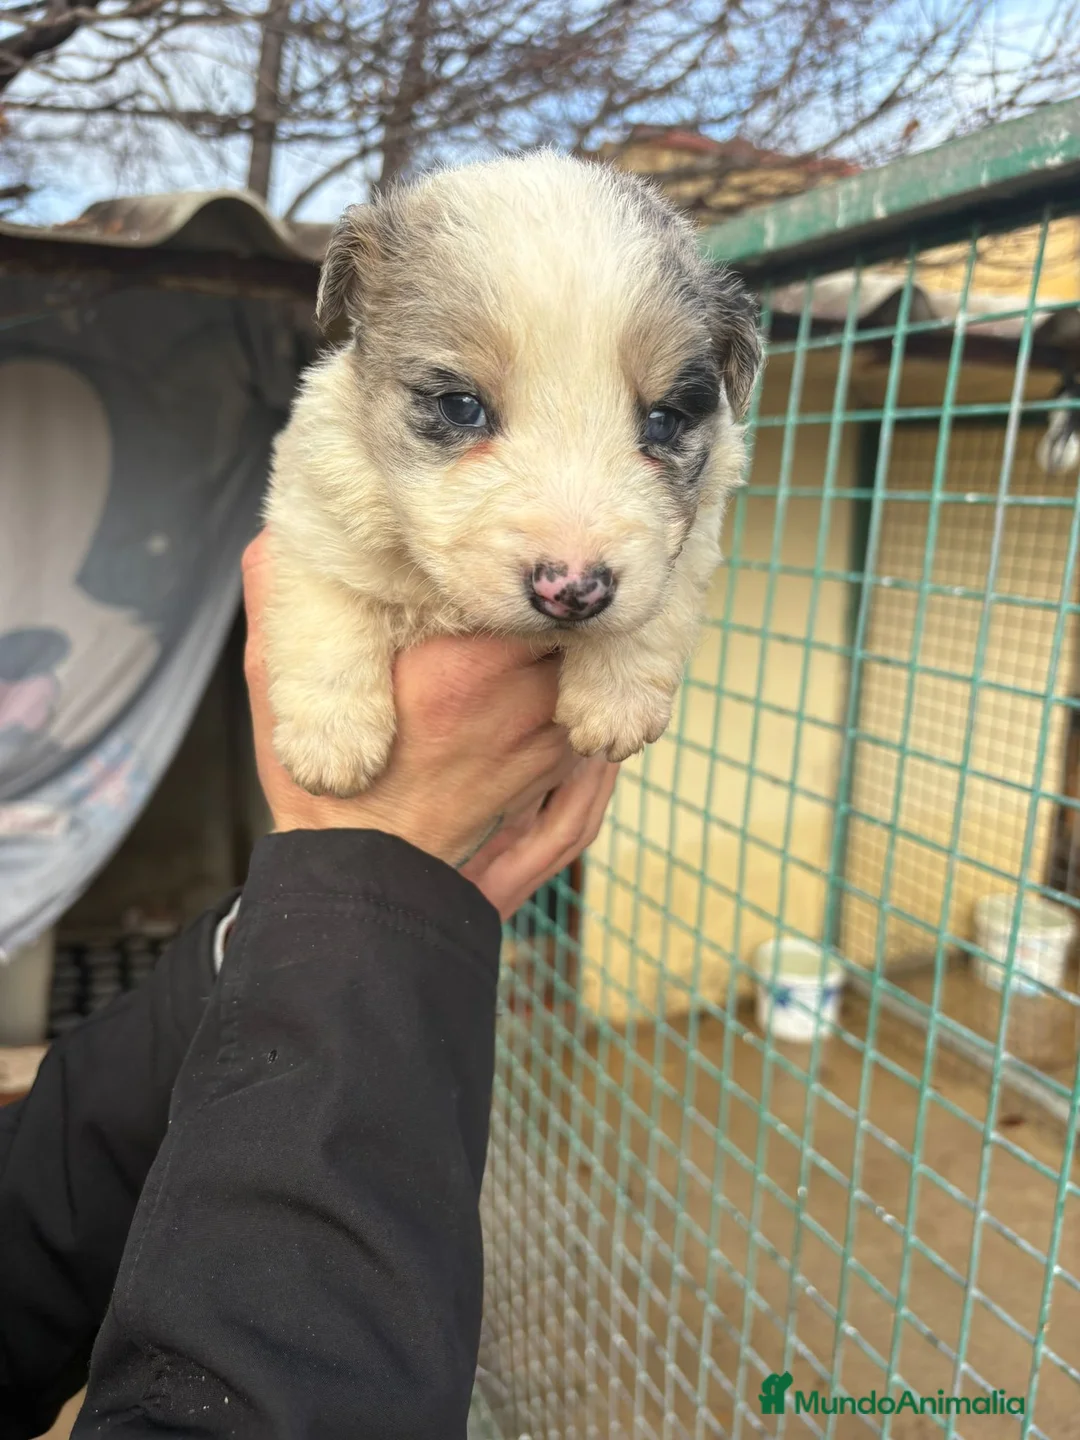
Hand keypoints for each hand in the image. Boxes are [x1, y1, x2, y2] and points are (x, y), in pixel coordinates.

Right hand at [242, 533, 612, 896]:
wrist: (369, 873)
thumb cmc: (323, 779)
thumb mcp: (278, 680)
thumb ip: (278, 596)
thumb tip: (273, 527)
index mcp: (456, 667)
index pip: (515, 581)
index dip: (505, 559)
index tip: (487, 547)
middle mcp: (515, 697)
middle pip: (565, 611)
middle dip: (545, 589)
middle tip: (521, 571)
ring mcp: (545, 734)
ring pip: (587, 653)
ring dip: (568, 631)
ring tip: (539, 611)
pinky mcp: (558, 761)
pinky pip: (589, 698)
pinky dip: (576, 676)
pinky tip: (544, 665)